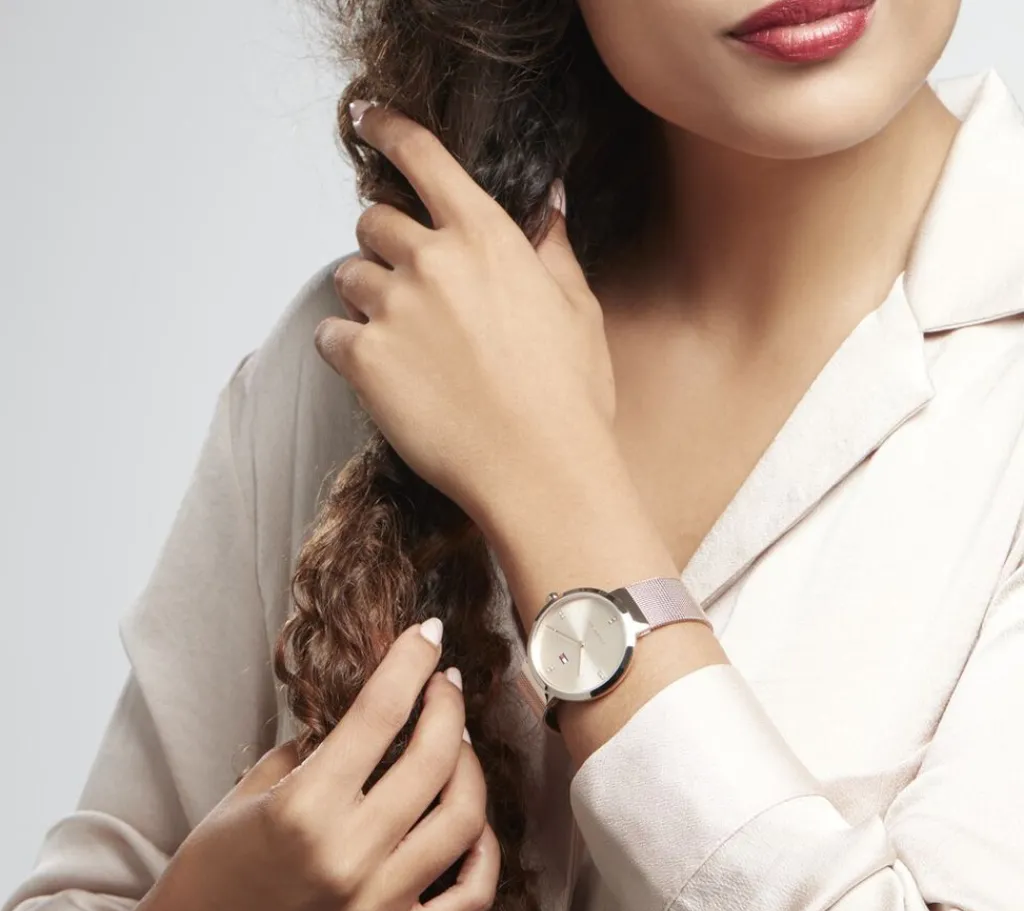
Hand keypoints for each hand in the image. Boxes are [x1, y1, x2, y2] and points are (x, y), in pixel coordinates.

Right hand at [86, 623, 497, 910]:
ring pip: (464, 819)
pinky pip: (470, 897)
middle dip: (448, 704)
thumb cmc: (208, 874)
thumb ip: (312, 748)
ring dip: (469, 766)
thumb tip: (367, 708)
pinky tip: (471, 823)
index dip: (412, 660)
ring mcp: (377, 909)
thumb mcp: (247, 794)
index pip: (379, 712)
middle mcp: (348, 856)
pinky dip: (484, 851)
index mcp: (303, 808)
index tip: (429, 633)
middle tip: (444, 684)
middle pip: (433, 758)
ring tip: (454, 745)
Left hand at [313, 100, 616, 526]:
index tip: (368, 120)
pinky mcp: (363, 361)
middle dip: (384, 244)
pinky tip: (383, 374)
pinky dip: (347, 347)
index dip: (388, 130)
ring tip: (402, 339)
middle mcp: (431, 260)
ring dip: (366, 297)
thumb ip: (550, 249)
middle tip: (408, 283)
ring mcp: (393, 309)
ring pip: (349, 277)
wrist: (539, 470)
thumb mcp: (577, 311)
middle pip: (374, 220)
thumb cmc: (567, 397)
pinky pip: (330, 335)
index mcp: (486, 237)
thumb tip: (547, 204)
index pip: (423, 157)